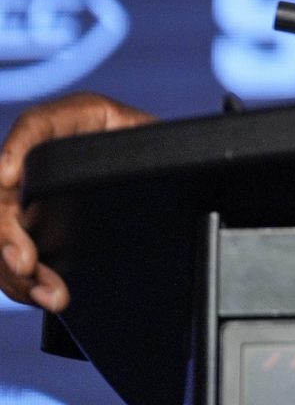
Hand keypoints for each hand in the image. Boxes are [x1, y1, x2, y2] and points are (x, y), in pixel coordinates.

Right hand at [0, 92, 152, 312]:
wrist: (156, 173)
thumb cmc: (155, 147)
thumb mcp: (152, 136)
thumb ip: (145, 140)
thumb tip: (150, 155)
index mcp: (71, 120)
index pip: (34, 127)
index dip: (16, 149)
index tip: (8, 176)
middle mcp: (39, 156)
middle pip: (4, 194)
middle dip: (7, 234)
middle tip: (26, 263)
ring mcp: (28, 194)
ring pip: (5, 233)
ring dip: (17, 272)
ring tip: (50, 296)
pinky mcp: (31, 227)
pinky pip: (13, 256)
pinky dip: (25, 283)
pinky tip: (44, 298)